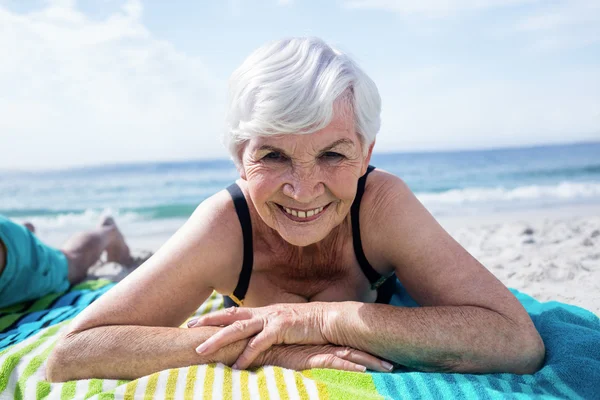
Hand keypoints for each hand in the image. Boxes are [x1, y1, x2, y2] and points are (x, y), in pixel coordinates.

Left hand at [188, 303, 329, 368]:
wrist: (332, 319)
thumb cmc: (311, 326)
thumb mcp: (287, 327)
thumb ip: (272, 332)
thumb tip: (259, 342)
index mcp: (265, 312)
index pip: (235, 313)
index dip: (216, 316)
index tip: (198, 320)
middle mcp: (265, 313)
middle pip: (230, 317)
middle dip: (208, 321)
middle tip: (188, 326)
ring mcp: (272, 319)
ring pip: (238, 329)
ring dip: (218, 340)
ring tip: (201, 350)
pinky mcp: (282, 328)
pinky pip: (259, 343)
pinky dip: (247, 355)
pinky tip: (237, 366)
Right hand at [250, 344, 393, 372]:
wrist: (238, 343)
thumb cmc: (256, 350)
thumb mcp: (279, 353)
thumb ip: (293, 356)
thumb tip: (303, 362)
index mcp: (314, 343)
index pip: (344, 345)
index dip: (364, 349)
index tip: (384, 355)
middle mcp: (316, 344)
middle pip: (352, 348)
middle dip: (375, 355)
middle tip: (397, 362)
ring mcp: (312, 350)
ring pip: (347, 355)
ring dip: (369, 361)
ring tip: (390, 368)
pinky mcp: (304, 358)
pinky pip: (330, 362)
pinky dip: (347, 366)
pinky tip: (363, 370)